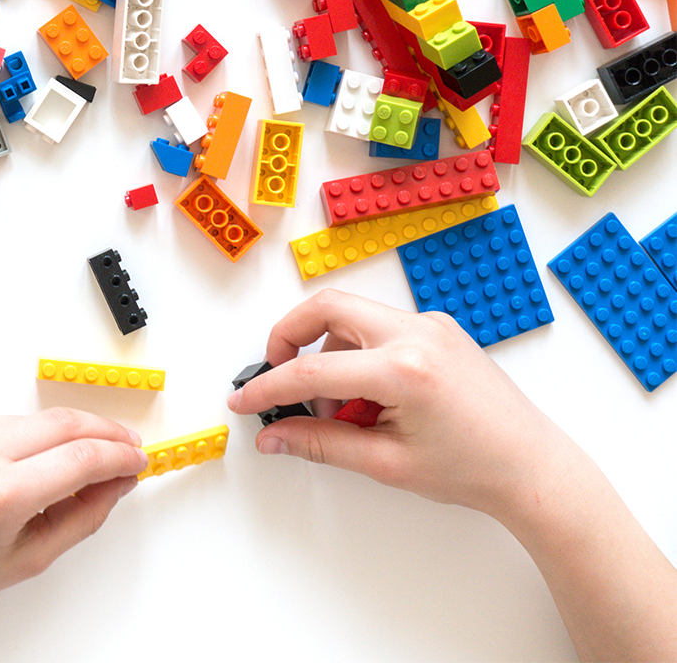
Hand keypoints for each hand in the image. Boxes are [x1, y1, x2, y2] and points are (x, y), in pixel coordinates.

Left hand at [0, 408, 147, 622]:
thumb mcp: (30, 557)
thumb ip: (84, 515)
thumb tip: (118, 479)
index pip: (83, 457)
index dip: (120, 455)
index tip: (137, 458)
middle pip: (63, 423)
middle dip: (103, 431)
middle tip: (124, 445)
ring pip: (30, 420)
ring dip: (54, 439)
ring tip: (48, 476)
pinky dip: (12, 438)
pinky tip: (0, 468)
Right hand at [226, 290, 575, 519]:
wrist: (533, 468)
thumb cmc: (475, 468)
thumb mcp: (386, 462)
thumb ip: (321, 443)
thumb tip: (274, 436)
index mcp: (405, 368)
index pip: (312, 369)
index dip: (269, 387)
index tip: (244, 400)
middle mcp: (417, 334)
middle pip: (325, 308)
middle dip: (289, 338)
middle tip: (276, 378)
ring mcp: (430, 326)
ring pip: (350, 318)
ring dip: (328, 355)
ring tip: (339, 412)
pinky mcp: (437, 330)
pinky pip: (378, 329)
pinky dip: (357, 357)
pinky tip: (366, 400)